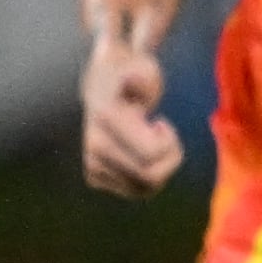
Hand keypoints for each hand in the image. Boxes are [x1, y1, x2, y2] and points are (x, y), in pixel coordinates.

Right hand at [81, 29, 182, 195]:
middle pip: (151, 177)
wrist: (102, 84)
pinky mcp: (94, 176)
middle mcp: (94, 145)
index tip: (161, 122)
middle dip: (168, 157)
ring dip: (160, 168)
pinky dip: (149, 177)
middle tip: (162, 133)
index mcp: (105, 119)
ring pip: (145, 189)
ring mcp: (92, 163)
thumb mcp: (144, 70)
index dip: (169, 141)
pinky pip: (136, 191)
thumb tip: (132, 80)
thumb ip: (142, 76)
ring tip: (152, 142)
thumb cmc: (132, 76)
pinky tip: (142, 154)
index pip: (152, 154)